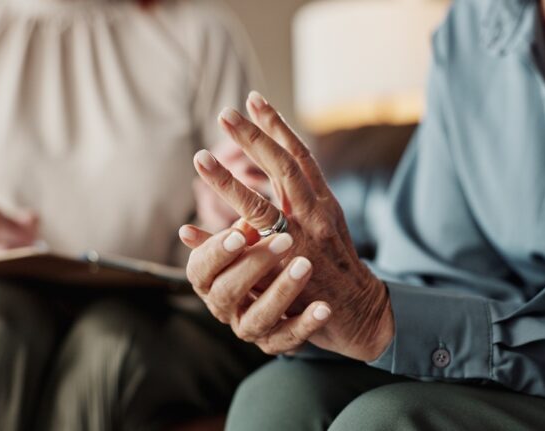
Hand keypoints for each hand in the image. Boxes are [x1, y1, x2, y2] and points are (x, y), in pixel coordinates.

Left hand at [179, 92, 392, 360]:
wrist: (359, 310)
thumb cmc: (337, 262)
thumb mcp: (329, 220)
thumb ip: (306, 194)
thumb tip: (283, 161)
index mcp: (322, 200)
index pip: (299, 155)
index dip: (276, 125)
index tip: (254, 99)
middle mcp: (313, 215)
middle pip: (281, 168)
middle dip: (253, 138)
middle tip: (225, 113)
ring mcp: (299, 244)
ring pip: (260, 207)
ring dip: (228, 182)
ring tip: (200, 158)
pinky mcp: (284, 274)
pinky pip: (243, 255)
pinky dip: (212, 242)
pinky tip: (185, 230)